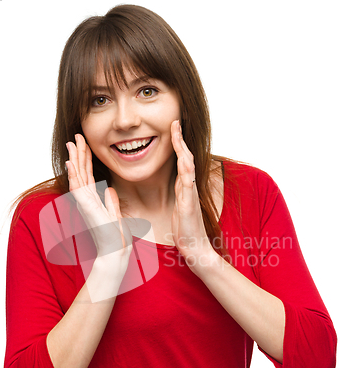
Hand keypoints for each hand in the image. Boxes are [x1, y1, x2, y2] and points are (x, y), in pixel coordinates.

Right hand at [66, 134, 131, 259]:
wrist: (115, 252)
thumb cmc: (115, 238)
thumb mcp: (115, 215)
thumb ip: (110, 202)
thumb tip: (109, 189)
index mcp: (94, 200)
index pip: (89, 176)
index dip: (86, 160)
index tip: (85, 145)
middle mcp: (87, 200)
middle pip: (81, 172)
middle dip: (79, 153)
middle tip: (77, 136)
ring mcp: (85, 203)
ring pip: (77, 176)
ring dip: (74, 159)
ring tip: (72, 142)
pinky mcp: (86, 207)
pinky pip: (78, 187)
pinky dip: (73, 174)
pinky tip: (70, 162)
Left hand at [171, 121, 213, 270]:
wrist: (194, 246)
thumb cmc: (186, 228)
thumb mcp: (179, 205)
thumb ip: (179, 192)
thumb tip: (175, 181)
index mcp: (184, 186)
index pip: (181, 160)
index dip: (177, 143)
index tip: (173, 126)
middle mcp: (188, 187)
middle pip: (185, 158)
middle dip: (180, 139)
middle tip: (175, 121)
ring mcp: (190, 195)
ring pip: (187, 168)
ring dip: (183, 150)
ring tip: (178, 134)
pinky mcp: (189, 205)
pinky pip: (188, 186)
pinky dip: (186, 172)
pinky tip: (184, 161)